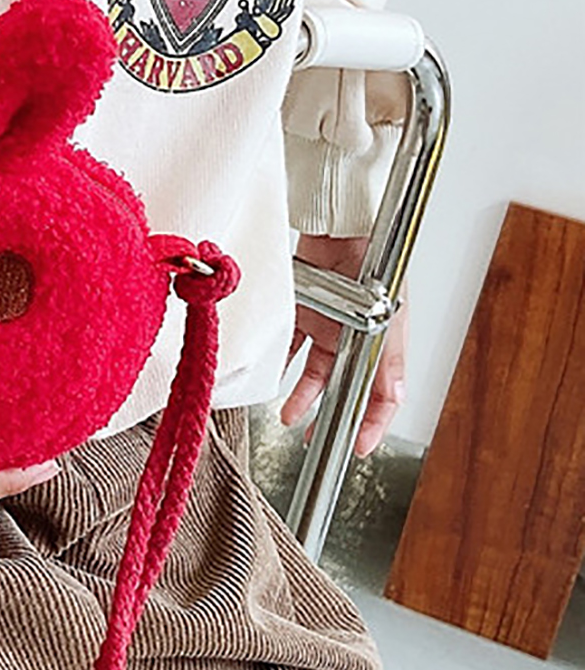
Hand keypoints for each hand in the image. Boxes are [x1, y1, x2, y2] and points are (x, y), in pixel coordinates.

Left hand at [281, 234, 406, 457]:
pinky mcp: (303, 310)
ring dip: (302, 397)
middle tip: (314, 440)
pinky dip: (281, 364)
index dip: (373, 423)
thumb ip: (390, 360)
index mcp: (383, 341)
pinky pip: (290, 345)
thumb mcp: (388, 317)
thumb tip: (395, 398)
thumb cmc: (375, 259)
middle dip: (331, 416)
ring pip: (314, 372)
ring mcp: (328, 325)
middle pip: (344, 386)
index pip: (382, 393)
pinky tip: (273, 382)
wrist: (343, 222)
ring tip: (290, 418)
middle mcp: (355, 337)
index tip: (359, 447)